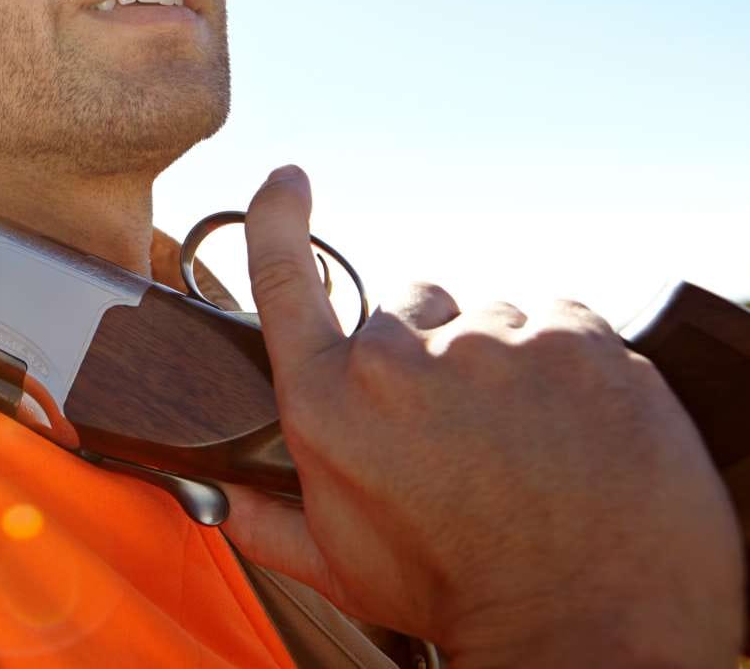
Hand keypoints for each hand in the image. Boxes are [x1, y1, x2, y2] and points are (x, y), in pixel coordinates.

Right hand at [220, 166, 742, 666]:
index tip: (287, 181)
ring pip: (488, 321)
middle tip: (460, 425)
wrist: (590, 622)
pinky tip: (570, 421)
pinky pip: (559, 320)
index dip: (278, 218)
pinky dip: (565, 363)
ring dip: (500, 362)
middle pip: (407, 310)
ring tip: (525, 435)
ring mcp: (490, 343)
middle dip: (426, 353)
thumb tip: (213, 500)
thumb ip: (266, 521)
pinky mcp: (574, 338)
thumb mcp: (342, 567)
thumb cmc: (462, 594)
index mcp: (329, 405)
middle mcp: (399, 360)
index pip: (284, 280)